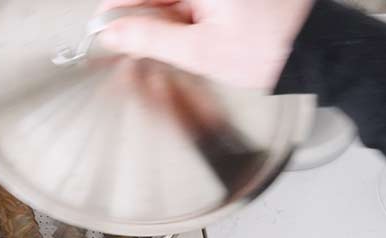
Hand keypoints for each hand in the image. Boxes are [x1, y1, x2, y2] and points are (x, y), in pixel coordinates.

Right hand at [98, 0, 313, 88]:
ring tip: (176, 48)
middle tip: (131, 45)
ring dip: (161, 22)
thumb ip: (150, 38)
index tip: (103, 25)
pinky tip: (185, 40)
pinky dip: (180, 22)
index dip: (117, 5)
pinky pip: (189, 5)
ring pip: (171, 2)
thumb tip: (113, 32)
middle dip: (139, 17)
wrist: (314, 53)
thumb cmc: (268, 50)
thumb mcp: (199, 50)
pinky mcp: (224, 0)